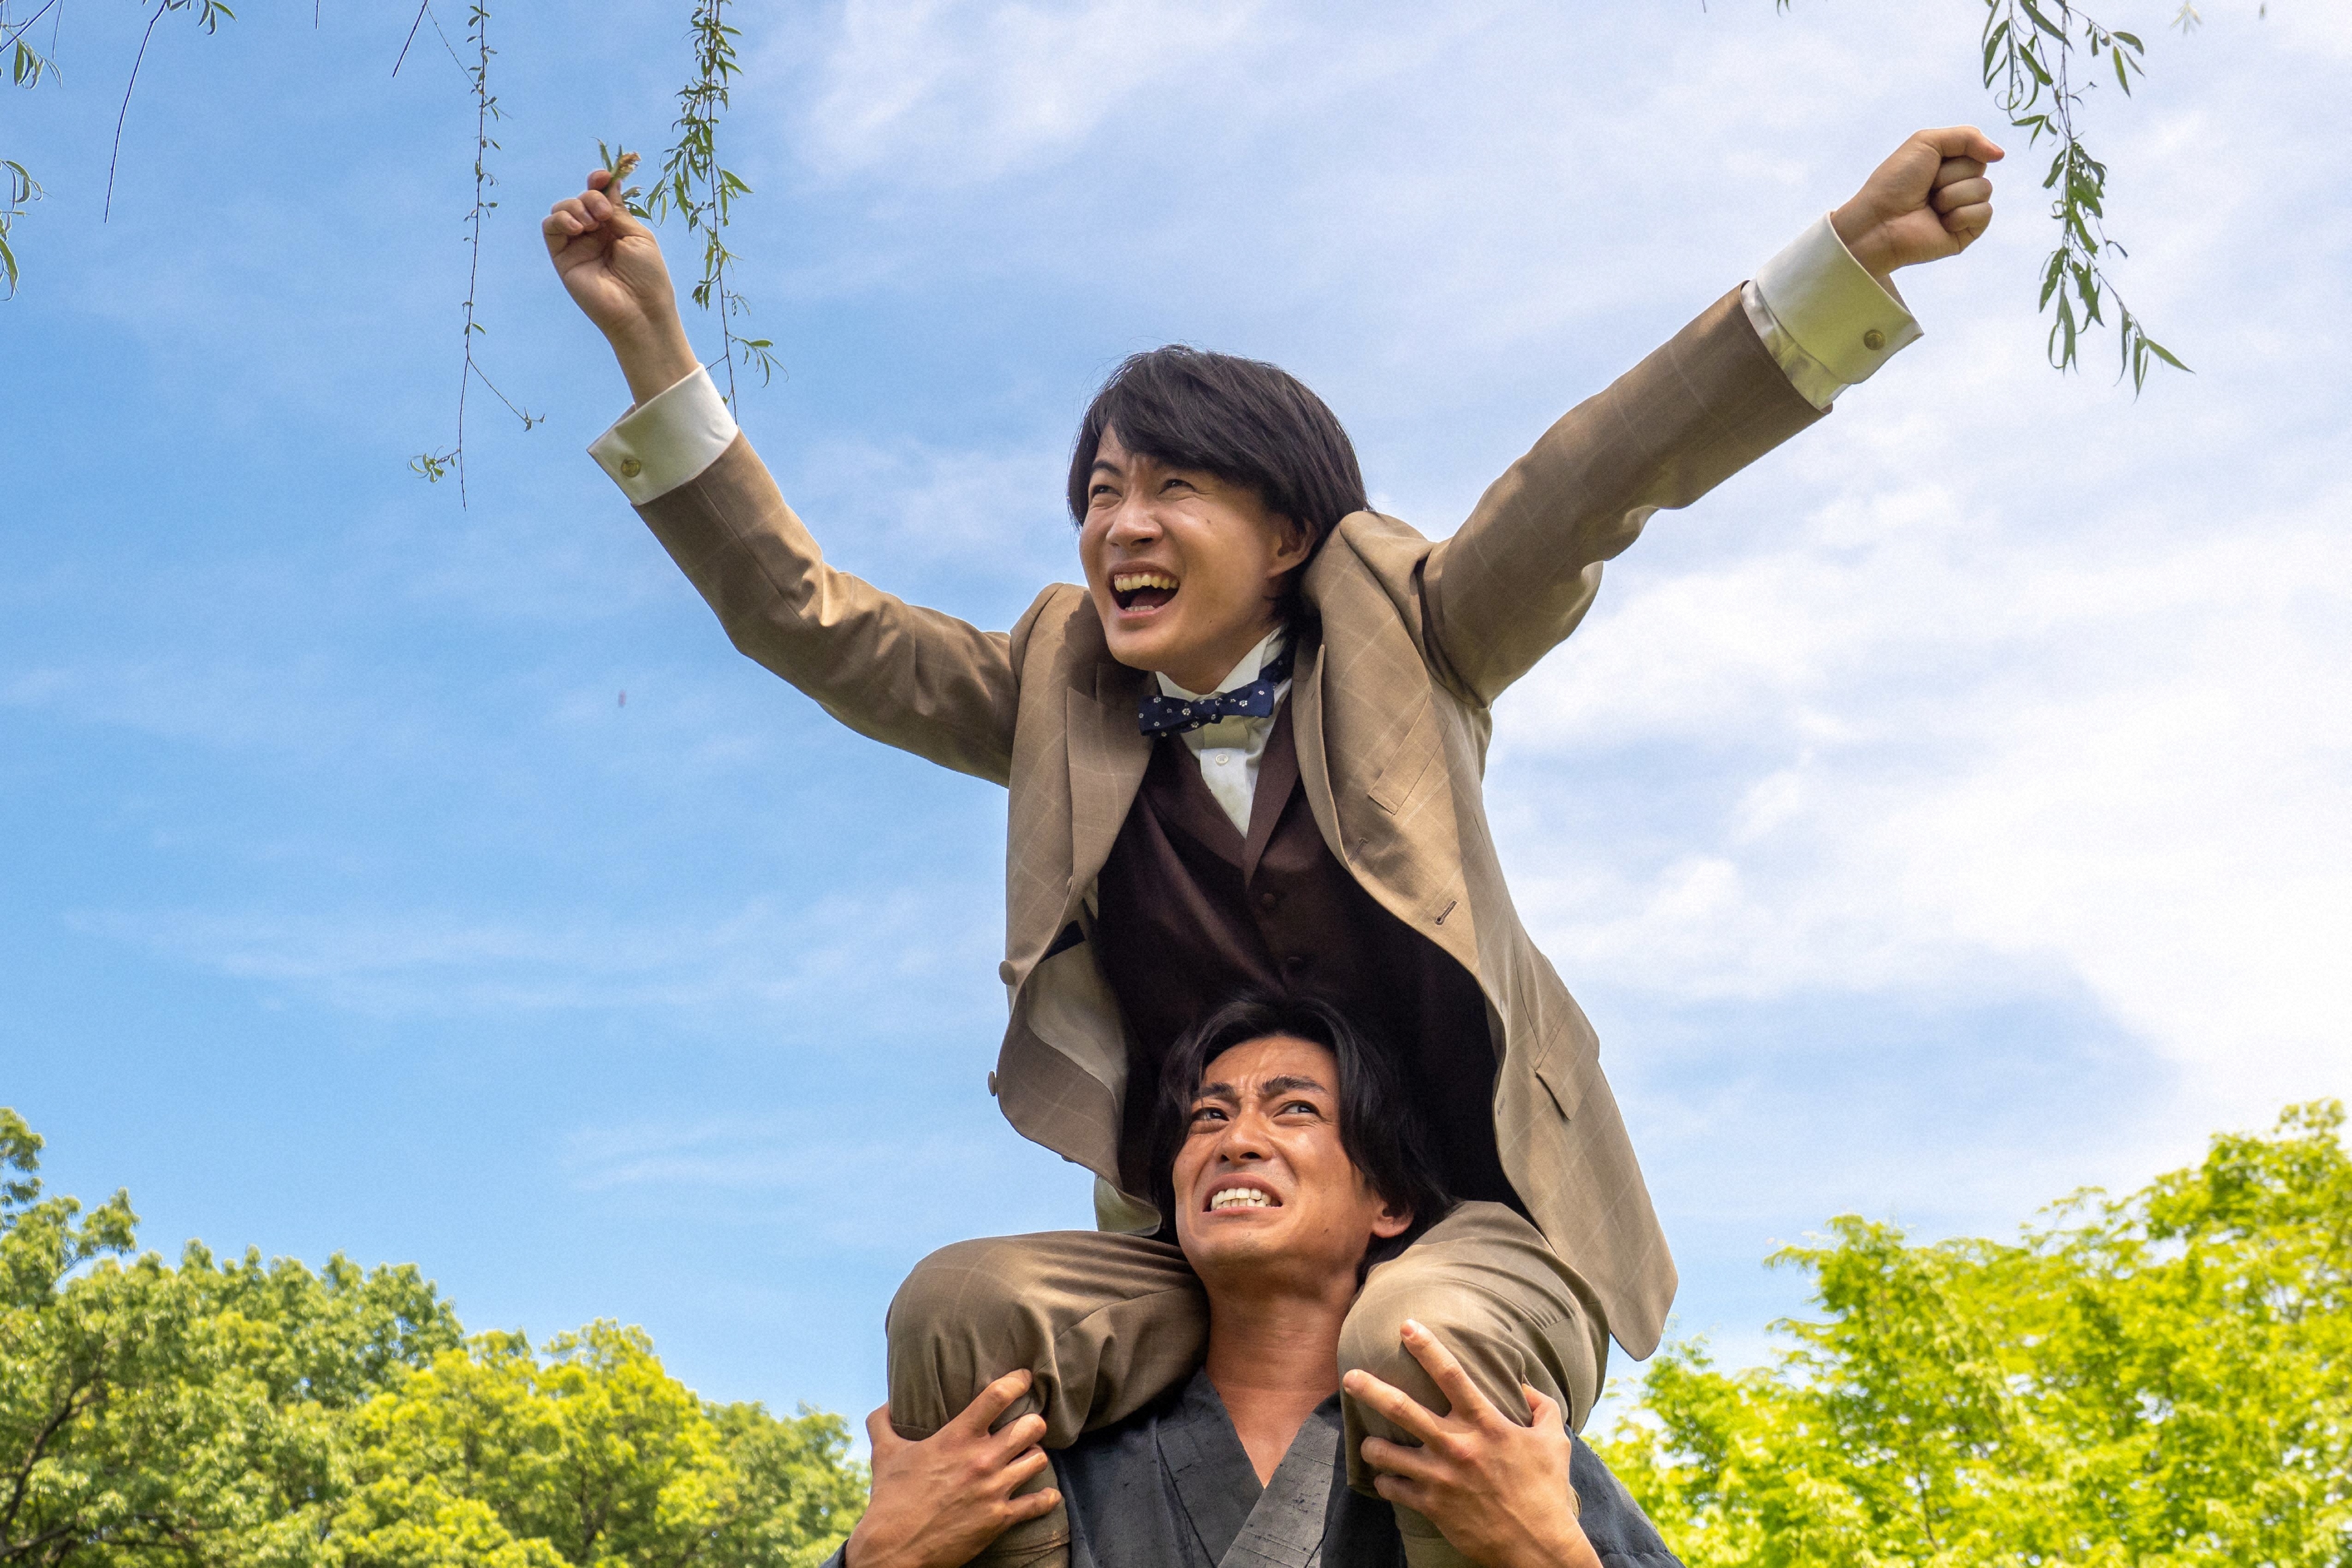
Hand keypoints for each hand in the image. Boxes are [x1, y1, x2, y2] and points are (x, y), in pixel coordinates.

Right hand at [542, 168, 699, 403]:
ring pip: (562, 210)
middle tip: (604, 214)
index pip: (600, 196)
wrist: (640, 311)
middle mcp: (594, 234)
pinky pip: (550, 228)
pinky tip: (578, 228)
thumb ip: (618, 210)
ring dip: (576, 207)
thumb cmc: (648, 276)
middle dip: (591, 197)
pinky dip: (560, 220)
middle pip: (581, 199)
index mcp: (615, 227)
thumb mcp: (637, 235)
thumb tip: (609, 182)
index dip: (598, 182)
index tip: (602, 177)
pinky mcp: (562, 258)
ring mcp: (577, 246)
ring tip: (592, 223)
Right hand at [841, 1370, 1061, 1567]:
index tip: (1024, 1378)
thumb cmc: (889, 1500)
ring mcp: (993, 1490)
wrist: (894, 1550)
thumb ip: (882, 1423)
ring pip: (1038, 1459)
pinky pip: (1039, 1503)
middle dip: (1033, 1423)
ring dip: (1035, 1456)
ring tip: (1028, 1457)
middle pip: (1031, 1426)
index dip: (1018, 1382)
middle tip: (1028, 1426)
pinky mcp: (999, 1519)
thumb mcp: (884, 1454)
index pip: (998, 1396)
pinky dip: (1046, 1498)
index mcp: (956, 1437)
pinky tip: (1047, 1495)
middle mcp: (981, 1460)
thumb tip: (885, 1404)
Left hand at [1347, 1321, 1600, 1567]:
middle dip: (1370, 1388)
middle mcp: (1457, 1446)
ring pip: (1385, 1452)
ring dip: (1371, 1445)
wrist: (1538, 1546)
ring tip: (1369, 1441)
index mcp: (1486, 1425)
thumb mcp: (1554, 1440)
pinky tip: (1388, 1479)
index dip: (1427, 1347)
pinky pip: (1392, 1488)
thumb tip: (1524, 1384)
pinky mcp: (1432, 1506)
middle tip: (1349, 1376)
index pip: (1452, 1375)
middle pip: (1401, 1408)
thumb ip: (1541, 1405)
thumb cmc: (1547, 1491)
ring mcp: (1440, 1478)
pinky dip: (1385, 1481)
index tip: (1406, 1325)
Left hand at [1831, 126, 2004, 282]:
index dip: (1954, 155)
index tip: (1928, 167)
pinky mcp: (1966, 233)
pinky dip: (1960, 214)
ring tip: (1930, 206)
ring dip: (1951, 194)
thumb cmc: (1895, 182)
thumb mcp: (1927, 142)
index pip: (1975, 150)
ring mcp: (1964, 210)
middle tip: (1926, 188)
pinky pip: (1984, 213)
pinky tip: (1940, 222)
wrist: (1879, 221)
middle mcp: (1958, 186)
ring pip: (1984, 189)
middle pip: (1981, 167)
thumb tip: (2000, 154)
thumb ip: (1966, 137)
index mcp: (1949, 166)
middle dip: (1950, 175)